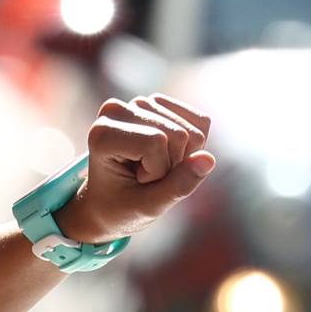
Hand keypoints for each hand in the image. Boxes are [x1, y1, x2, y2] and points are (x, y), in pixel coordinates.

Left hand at [60, 94, 216, 247]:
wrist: (109, 201)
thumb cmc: (121, 207)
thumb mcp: (148, 207)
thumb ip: (178, 186)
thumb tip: (208, 159)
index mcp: (102, 132)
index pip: (156, 142)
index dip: (157, 171)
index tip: (136, 182)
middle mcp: (117, 110)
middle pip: (178, 134)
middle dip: (171, 165)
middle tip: (145, 178)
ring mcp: (140, 103)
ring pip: (192, 129)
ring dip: (181, 157)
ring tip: (151, 168)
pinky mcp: (160, 104)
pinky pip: (201, 122)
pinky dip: (193, 146)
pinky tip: (167, 155)